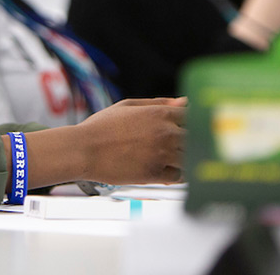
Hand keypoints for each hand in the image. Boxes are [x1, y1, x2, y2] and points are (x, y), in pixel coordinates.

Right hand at [13, 98, 186, 190]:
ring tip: (172, 159)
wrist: (84, 150)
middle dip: (190, 141)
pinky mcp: (154, 174)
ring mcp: (161, 155)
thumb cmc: (102, 127)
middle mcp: (165, 133)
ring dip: (184, 159)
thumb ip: (158, 104)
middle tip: (179, 145)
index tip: (187, 127)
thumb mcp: (128, 106)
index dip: (191, 122)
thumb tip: (182, 102)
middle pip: (195, 138)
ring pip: (189, 159)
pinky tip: (164, 170)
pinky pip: (178, 177)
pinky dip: (175, 174)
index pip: (192, 116)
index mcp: (160, 113)